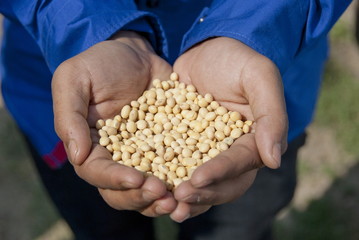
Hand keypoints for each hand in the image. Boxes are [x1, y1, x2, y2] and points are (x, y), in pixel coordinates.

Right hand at [52, 31, 176, 215]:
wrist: (134, 54)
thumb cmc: (99, 63)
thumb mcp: (74, 79)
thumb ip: (70, 116)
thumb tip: (77, 156)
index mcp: (91, 146)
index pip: (98, 172)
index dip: (115, 180)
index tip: (137, 180)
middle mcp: (117, 157)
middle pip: (124, 191)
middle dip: (142, 197)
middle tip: (163, 195)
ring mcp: (144, 154)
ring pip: (149, 188)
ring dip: (163, 198)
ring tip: (181, 199)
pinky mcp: (167, 146)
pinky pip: (175, 167)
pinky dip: (184, 179)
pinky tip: (198, 182)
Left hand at [170, 37, 287, 221]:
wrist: (207, 49)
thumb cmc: (237, 60)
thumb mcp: (259, 77)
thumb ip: (271, 116)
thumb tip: (274, 161)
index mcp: (252, 141)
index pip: (240, 164)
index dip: (220, 173)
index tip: (197, 179)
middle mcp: (230, 152)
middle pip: (221, 183)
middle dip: (201, 193)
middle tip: (178, 198)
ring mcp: (205, 151)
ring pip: (199, 182)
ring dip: (183, 196)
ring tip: (164, 204)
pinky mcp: (182, 144)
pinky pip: (175, 165)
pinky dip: (165, 178)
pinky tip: (148, 185)